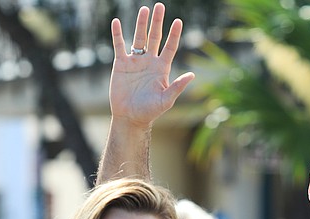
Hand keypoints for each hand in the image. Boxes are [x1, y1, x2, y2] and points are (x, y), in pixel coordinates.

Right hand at [109, 3, 195, 127]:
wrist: (130, 117)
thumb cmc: (150, 111)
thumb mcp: (166, 100)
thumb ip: (177, 86)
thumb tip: (192, 75)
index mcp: (162, 68)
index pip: (170, 47)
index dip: (174, 34)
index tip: (178, 21)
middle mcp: (150, 61)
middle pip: (155, 37)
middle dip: (157, 22)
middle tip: (160, 6)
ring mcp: (135, 61)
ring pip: (138, 38)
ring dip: (141, 24)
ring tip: (144, 9)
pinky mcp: (121, 64)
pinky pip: (119, 45)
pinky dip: (117, 34)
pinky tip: (117, 22)